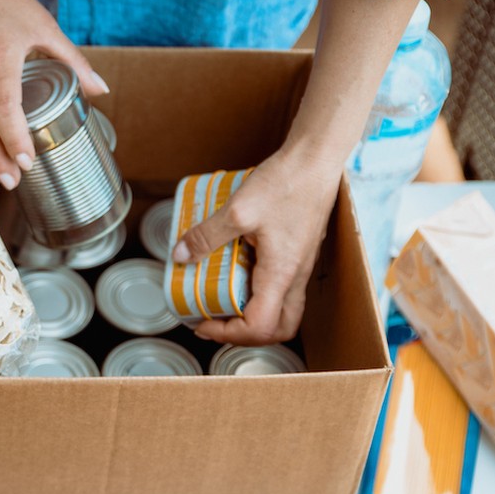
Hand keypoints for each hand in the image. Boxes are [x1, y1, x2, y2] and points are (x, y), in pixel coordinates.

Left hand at [172, 152, 338, 344]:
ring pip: (283, 310)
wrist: (315, 160)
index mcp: (282, 274)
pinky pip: (281, 288)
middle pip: (278, 328)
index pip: (259, 327)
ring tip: (221, 300)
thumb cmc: (286, 183)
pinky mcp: (297, 254)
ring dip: (252, 314)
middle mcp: (296, 276)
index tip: (202, 322)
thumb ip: (206, 236)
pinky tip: (235, 270)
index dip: (228, 333)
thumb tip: (179, 256)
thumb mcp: (237, 210)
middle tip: (213, 320)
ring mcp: (300, 266)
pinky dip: (258, 292)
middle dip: (243, 333)